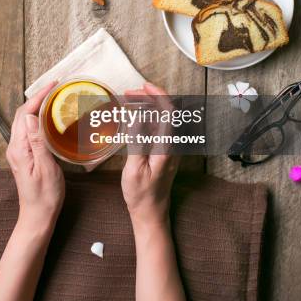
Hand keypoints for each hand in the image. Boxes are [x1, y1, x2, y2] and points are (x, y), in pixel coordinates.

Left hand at [6, 82, 64, 234]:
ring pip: (25, 120)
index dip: (38, 97)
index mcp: (19, 148)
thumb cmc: (45, 195)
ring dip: (37, 106)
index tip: (53, 85)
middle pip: (23, 114)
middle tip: (56, 87)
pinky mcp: (24, 154)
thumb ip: (37, 141)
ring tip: (54, 97)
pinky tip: (50, 117)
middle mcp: (15, 146)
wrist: (38, 215)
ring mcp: (19, 150)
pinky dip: (38, 117)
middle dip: (37, 97)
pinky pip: (29, 129)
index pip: (25, 114)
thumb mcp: (45, 168)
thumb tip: (31, 116)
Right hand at [121, 83, 178, 229]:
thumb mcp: (134, 169)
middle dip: (149, 97)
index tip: (143, 86)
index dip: (158, 95)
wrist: (151, 213)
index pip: (170, 113)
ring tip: (128, 101)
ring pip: (163, 117)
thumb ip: (137, 142)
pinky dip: (147, 116)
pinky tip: (134, 116)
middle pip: (167, 111)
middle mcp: (173, 145)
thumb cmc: (141, 194)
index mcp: (166, 148)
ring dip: (148, 105)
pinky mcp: (165, 150)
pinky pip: (159, 126)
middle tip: (128, 94)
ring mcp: (170, 147)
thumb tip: (136, 117)